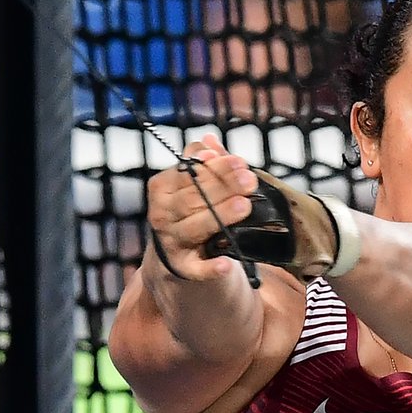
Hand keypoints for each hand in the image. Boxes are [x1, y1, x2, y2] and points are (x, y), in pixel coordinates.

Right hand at [145, 133, 258, 281]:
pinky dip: (210, 269)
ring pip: (194, 228)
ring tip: (244, 206)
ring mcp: (171, 242)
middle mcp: (162, 215)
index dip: (215, 167)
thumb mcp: (192, 184)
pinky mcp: (182, 268)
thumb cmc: (191, 208)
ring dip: (219, 217)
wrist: (176, 253)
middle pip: (193, 199)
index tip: (240, 161)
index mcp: (162, 189)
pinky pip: (195, 270)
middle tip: (250, 180)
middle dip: (223, 187)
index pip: (188, 173)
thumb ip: (203, 163)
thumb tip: (210, 142)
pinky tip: (226, 264)